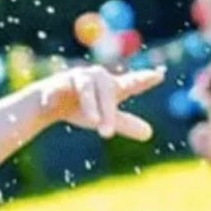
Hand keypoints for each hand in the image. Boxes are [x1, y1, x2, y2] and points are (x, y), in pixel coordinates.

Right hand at [45, 66, 161, 139]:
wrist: (50, 102)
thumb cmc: (82, 107)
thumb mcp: (105, 117)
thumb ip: (126, 123)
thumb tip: (149, 134)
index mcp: (111, 87)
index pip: (131, 83)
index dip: (145, 79)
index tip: (160, 75)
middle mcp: (96, 78)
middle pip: (107, 91)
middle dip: (108, 112)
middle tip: (108, 134)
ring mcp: (75, 79)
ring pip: (86, 89)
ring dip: (89, 105)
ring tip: (92, 122)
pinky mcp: (55, 85)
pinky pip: (55, 90)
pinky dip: (53, 97)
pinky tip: (50, 105)